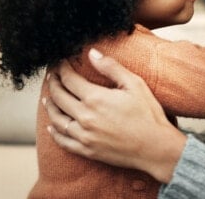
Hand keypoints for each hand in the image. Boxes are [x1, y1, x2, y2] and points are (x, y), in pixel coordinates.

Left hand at [45, 49, 186, 182]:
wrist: (156, 148)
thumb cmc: (148, 114)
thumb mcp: (134, 84)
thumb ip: (111, 67)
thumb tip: (92, 54)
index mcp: (96, 98)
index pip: (69, 79)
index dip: (62, 69)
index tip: (60, 63)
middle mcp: (85, 117)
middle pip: (59, 97)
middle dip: (53, 83)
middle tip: (52, 76)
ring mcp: (84, 136)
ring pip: (57, 119)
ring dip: (50, 106)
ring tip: (48, 98)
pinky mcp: (87, 151)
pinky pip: (63, 141)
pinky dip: (54, 133)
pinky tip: (52, 126)